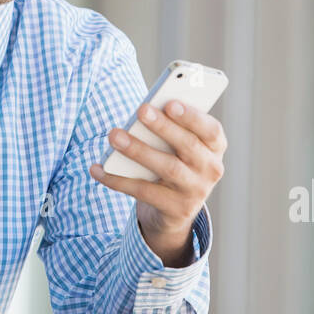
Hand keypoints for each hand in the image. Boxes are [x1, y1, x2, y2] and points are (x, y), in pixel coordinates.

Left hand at [88, 101, 226, 266]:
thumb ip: (170, 128)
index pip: (211, 130)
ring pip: (168, 168)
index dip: (192, 116)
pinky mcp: (177, 210)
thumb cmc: (173, 160)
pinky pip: (144, 192)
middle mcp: (211, 169)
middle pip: (188, 146)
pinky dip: (118, 180)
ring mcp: (196, 191)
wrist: (174, 209)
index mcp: (215, 146)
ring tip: (114, 136)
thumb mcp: (177, 145)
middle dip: (163, 127)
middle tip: (140, 110)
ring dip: (139, 150)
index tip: (170, 103)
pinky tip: (98, 169)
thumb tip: (143, 113)